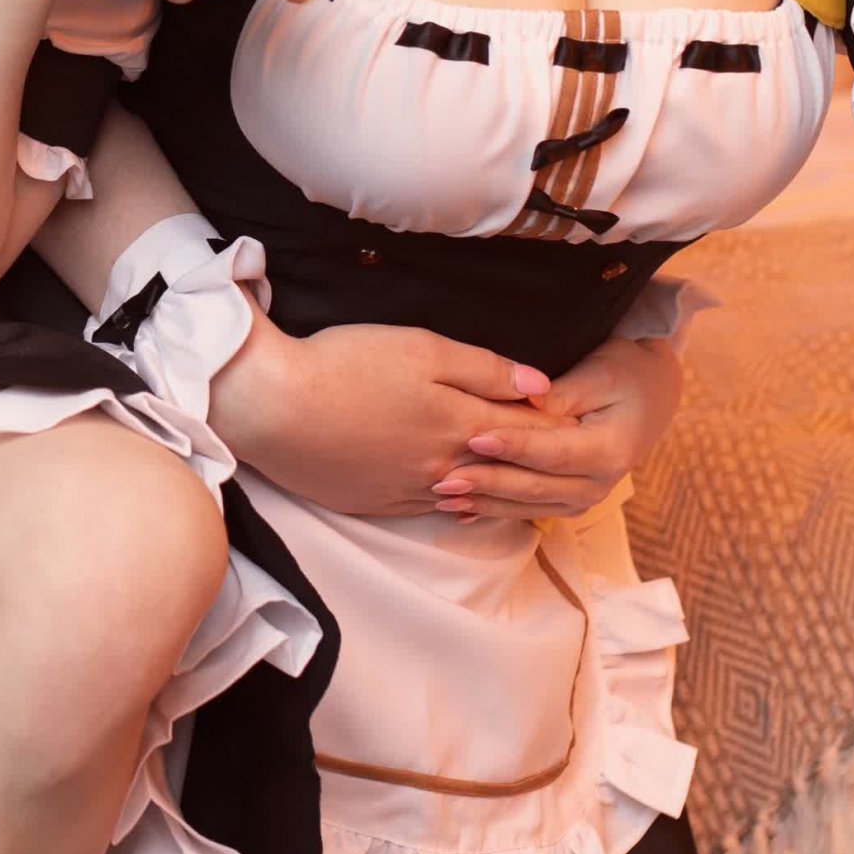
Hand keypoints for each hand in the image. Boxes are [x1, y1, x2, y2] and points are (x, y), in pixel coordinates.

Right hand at [212, 314, 553, 515]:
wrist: (271, 408)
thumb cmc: (344, 364)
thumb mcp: (420, 347)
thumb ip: (484, 368)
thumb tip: (542, 386)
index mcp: (458, 421)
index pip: (525, 428)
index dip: (554, 422)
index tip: (581, 418)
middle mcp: (442, 464)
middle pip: (503, 466)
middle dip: (535, 459)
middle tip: (566, 454)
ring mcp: (409, 489)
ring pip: (470, 492)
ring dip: (498, 486)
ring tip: (522, 478)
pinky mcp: (377, 502)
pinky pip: (429, 506)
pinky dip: (454, 499)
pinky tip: (459, 492)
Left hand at [429, 335, 681, 524]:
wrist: (648, 395)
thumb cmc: (622, 373)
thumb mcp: (598, 373)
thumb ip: (561, 393)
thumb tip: (525, 401)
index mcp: (610, 450)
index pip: (554, 452)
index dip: (514, 447)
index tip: (475, 438)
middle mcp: (599, 483)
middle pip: (536, 487)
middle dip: (487, 483)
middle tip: (444, 477)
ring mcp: (583, 498)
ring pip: (527, 506)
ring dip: (483, 502)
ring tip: (441, 495)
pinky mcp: (567, 502)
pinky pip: (526, 511)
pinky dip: (492, 509)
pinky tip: (459, 511)